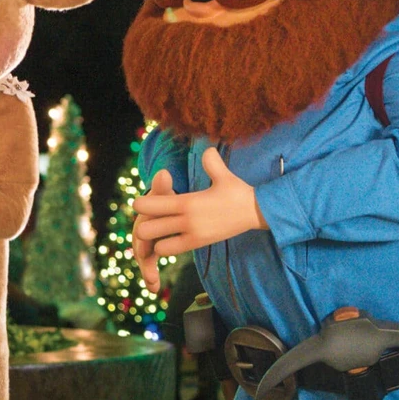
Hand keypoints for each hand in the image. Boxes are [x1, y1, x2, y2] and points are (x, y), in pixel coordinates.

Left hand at [131, 149, 266, 271]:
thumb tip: (208, 148)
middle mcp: (186, 220)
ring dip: (154, 239)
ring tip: (157, 231)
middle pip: (146, 229)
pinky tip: (169, 238)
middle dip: (143, 225)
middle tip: (148, 219)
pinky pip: (171, 251)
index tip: (144, 201)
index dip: (141, 204)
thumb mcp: (224, 175)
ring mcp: (192, 235)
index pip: (149, 205)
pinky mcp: (199, 244)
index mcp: (187, 202)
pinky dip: (166, 247)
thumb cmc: (238, 192)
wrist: (257, 212)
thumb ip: (211, 162)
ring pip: (157, 245)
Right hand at [132, 169, 174, 293]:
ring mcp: (146, 242)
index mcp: (144, 217)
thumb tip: (163, 173)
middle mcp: (141, 231)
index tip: (145, 253)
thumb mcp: (164, 191)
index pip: (141, 230)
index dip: (143, 241)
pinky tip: (154, 290)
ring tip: (153, 287)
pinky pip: (149, 263)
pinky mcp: (151, 250)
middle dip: (145, 264)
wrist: (164, 202)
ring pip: (144, 258)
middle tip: (151, 277)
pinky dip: (150, 276)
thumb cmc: (165, 196)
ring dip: (147, 273)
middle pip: (140, 248)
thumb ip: (163, 186)